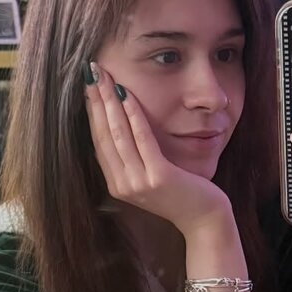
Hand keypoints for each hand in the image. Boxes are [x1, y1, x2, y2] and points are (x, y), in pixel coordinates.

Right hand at [84, 62, 233, 236]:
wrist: (203, 220)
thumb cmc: (180, 194)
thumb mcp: (150, 176)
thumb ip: (133, 158)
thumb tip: (120, 125)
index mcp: (117, 184)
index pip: (98, 141)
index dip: (91, 111)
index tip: (88, 84)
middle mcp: (122, 185)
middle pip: (103, 134)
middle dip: (96, 100)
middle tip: (90, 71)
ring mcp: (139, 183)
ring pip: (118, 135)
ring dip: (110, 102)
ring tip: (104, 76)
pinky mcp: (158, 177)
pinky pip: (142, 140)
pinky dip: (134, 115)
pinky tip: (128, 95)